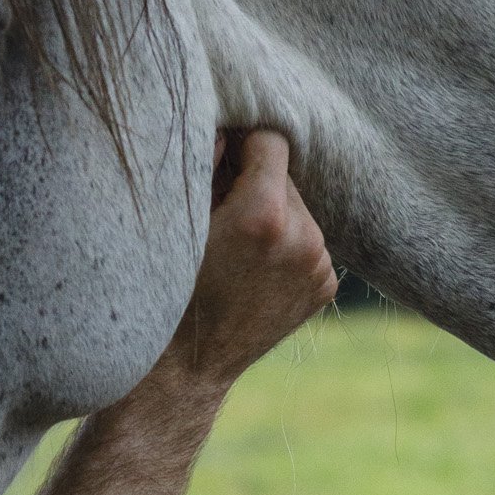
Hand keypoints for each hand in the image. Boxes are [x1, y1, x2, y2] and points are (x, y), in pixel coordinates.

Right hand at [159, 128, 336, 394]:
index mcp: (265, 215)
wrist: (187, 366)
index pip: (271, 141)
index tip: (224, 154)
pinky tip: (255, 269)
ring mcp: (319, 265)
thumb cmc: (169, 290)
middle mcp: (303, 238)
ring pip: (299, 210)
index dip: (243, 143)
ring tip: (238, 246)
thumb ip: (206, 165)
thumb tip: (227, 128)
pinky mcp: (326, 286)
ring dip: (273, 214)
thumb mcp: (179, 221)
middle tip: (221, 207)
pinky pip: (309, 244)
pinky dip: (286, 246)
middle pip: (285, 176)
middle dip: (256, 183)